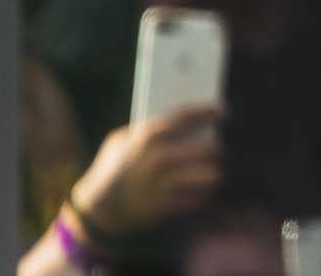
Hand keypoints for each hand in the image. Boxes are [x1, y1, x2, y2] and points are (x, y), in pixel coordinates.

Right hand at [70, 104, 225, 237]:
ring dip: (214, 174)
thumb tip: (181, 119)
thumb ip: (146, 128)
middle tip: (219, 149)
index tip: (223, 110)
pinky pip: (201, 197)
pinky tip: (202, 191)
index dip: (207, 111)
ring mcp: (165, 182)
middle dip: (217, 150)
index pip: (186, 117)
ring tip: (214, 171)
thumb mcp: (119, 141)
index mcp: (146, 137)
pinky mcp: (168, 204)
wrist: (97, 210)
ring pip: (210, 175)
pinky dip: (204, 194)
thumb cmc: (111, 169)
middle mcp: (160, 158)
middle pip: (207, 149)